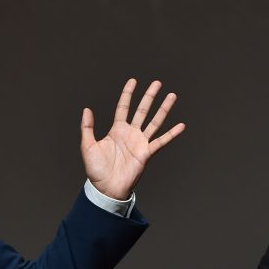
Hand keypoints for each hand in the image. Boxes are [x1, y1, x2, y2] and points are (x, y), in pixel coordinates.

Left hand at [80, 78, 184, 199]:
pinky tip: (181, 125)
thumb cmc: (96, 170)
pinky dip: (172, 134)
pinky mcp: (147, 153)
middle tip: (157, 83)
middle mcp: (130, 133)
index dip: (128, 94)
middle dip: (149, 96)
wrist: (106, 188)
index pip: (123, 107)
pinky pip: (161, 141)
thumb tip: (87, 109)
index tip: (133, 81)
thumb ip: (87, 128)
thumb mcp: (87, 146)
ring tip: (172, 96)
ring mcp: (140, 142)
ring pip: (154, 121)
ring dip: (163, 109)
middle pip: (142, 110)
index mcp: (117, 130)